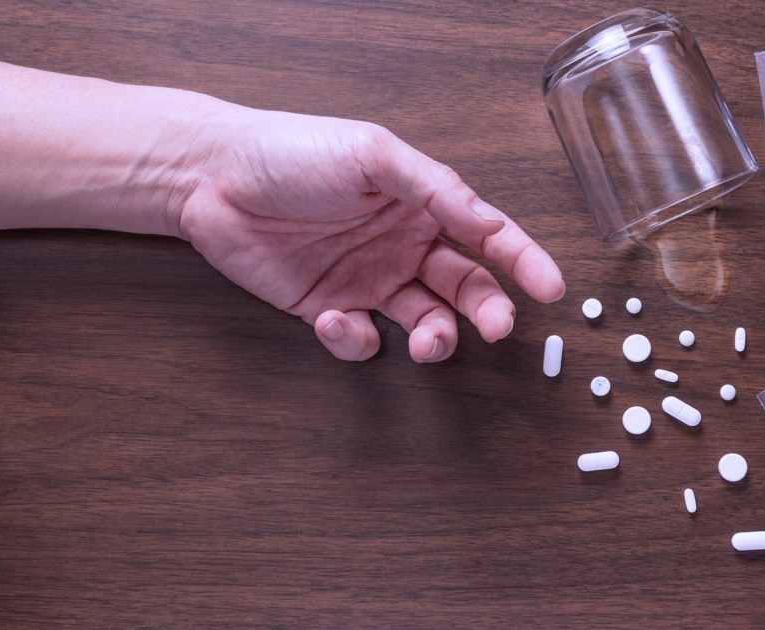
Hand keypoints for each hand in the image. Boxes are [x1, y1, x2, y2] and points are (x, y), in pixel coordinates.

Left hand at [177, 111, 564, 361]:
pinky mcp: (330, 310)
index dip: (523, 262)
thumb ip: (435, 189)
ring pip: (423, 323)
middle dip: (488, 311)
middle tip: (496, 328)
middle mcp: (403, 246)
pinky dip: (356, 340)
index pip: (487, 236)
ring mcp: (368, 280)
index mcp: (422, 204)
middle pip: (465, 288)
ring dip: (436, 340)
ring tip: (428, 343)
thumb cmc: (293, 151)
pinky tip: (337, 319)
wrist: (213, 178)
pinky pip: (361, 339)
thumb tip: (490, 224)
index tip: (551, 289)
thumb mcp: (373, 155)